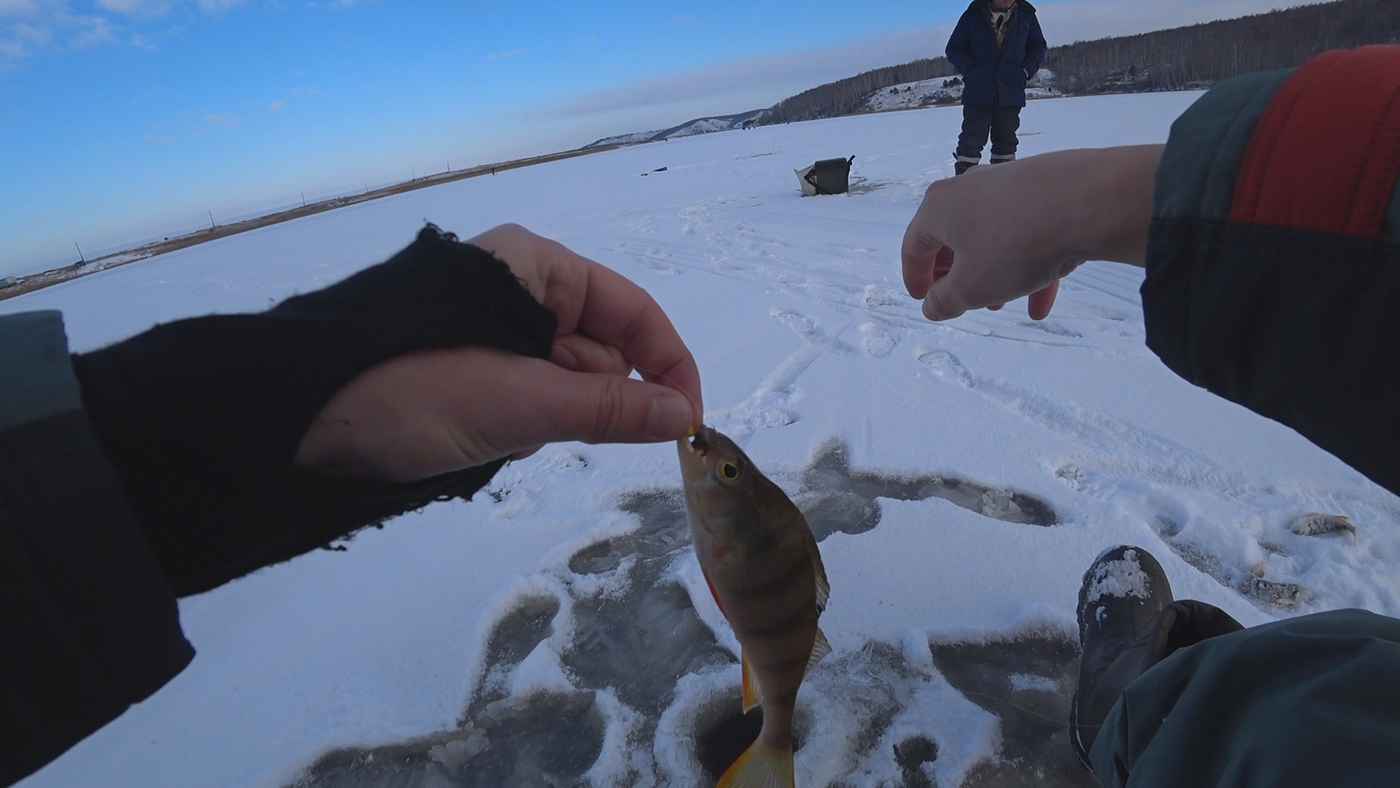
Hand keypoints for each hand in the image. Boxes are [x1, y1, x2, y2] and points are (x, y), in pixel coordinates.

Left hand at [296, 224, 702, 481]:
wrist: (301, 420)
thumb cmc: (416, 391)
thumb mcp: (522, 403)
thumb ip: (610, 410)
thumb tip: (684, 417)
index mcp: (533, 266)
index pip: (631, 308)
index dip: (667, 364)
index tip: (686, 423)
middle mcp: (518, 287)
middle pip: (601, 344)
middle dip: (599, 396)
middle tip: (572, 434)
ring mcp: (493, 327)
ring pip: (566, 377)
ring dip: (555, 414)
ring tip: (503, 429)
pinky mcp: (470, 367)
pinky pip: (529, 395)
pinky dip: (525, 422)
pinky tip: (485, 434)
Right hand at [901, 145, 1161, 320]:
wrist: (1088, 201)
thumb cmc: (1013, 247)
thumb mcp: (971, 287)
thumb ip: (944, 301)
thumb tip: (931, 306)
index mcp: (939, 208)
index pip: (914, 246)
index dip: (915, 278)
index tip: (923, 300)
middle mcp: (969, 189)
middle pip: (954, 239)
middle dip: (959, 277)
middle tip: (965, 303)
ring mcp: (1008, 186)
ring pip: (994, 238)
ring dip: (994, 274)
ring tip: (1004, 304)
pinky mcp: (1044, 189)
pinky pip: (1026, 232)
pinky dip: (1029, 265)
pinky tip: (1042, 302)